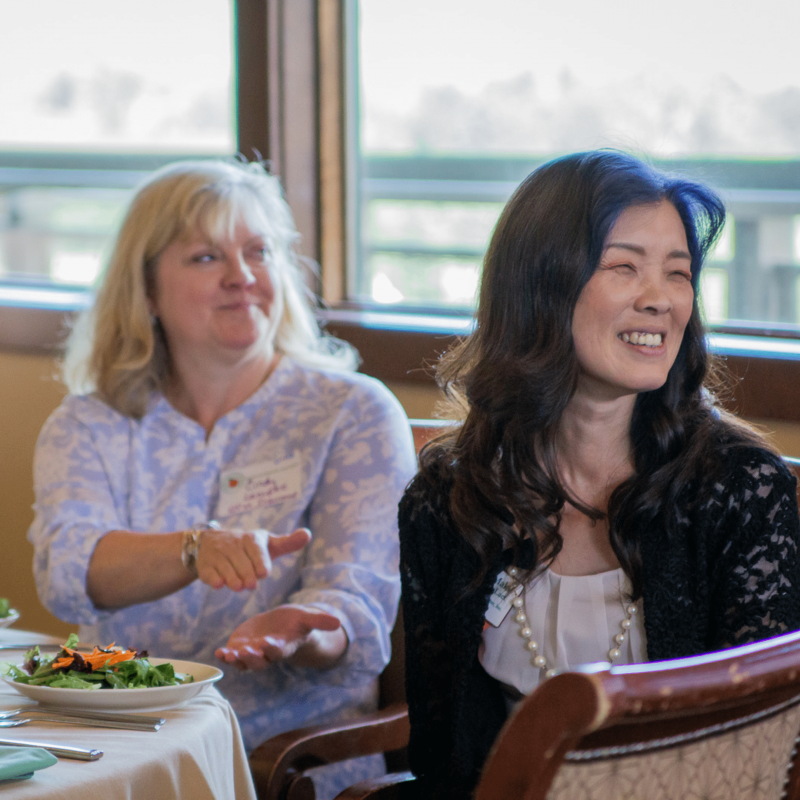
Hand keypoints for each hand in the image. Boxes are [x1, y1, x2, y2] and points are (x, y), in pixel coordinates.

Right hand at [196, 527, 310, 590]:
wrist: (211, 543)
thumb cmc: (248, 548)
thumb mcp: (267, 544)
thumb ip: (287, 543)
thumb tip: (308, 534)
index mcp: (251, 538)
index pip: (257, 551)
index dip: (261, 564)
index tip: (263, 573)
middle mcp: (233, 543)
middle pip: (242, 565)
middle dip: (247, 577)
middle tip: (250, 585)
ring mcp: (217, 553)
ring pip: (227, 570)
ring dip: (233, 581)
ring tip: (238, 586)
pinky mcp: (205, 564)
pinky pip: (209, 573)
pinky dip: (214, 579)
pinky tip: (220, 584)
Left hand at [215, 605, 346, 669]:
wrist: (281, 624)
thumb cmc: (297, 622)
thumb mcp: (308, 618)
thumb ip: (320, 621)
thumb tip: (338, 621)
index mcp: (284, 646)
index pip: (279, 650)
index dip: (273, 648)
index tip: (269, 643)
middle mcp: (267, 653)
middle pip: (259, 661)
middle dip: (252, 657)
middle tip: (246, 650)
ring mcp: (253, 652)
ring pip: (243, 662)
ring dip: (235, 659)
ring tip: (227, 654)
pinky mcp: (241, 647)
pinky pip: (232, 656)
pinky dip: (225, 656)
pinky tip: (219, 652)